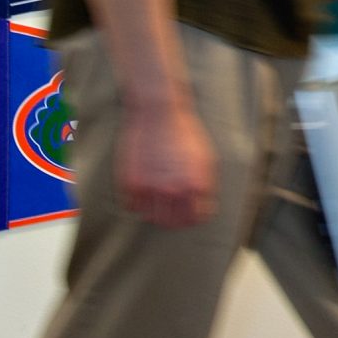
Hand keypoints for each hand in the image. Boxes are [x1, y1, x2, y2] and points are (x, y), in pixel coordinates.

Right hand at [119, 99, 216, 228]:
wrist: (159, 114)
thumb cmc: (185, 134)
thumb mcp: (206, 159)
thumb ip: (204, 186)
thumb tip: (202, 207)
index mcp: (196, 185)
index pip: (196, 219)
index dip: (193, 218)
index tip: (189, 213)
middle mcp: (174, 190)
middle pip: (172, 223)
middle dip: (173, 219)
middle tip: (171, 211)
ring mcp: (151, 188)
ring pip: (151, 218)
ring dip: (154, 212)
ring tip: (156, 200)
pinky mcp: (131, 183)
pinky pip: (132, 206)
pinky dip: (137, 203)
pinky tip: (142, 192)